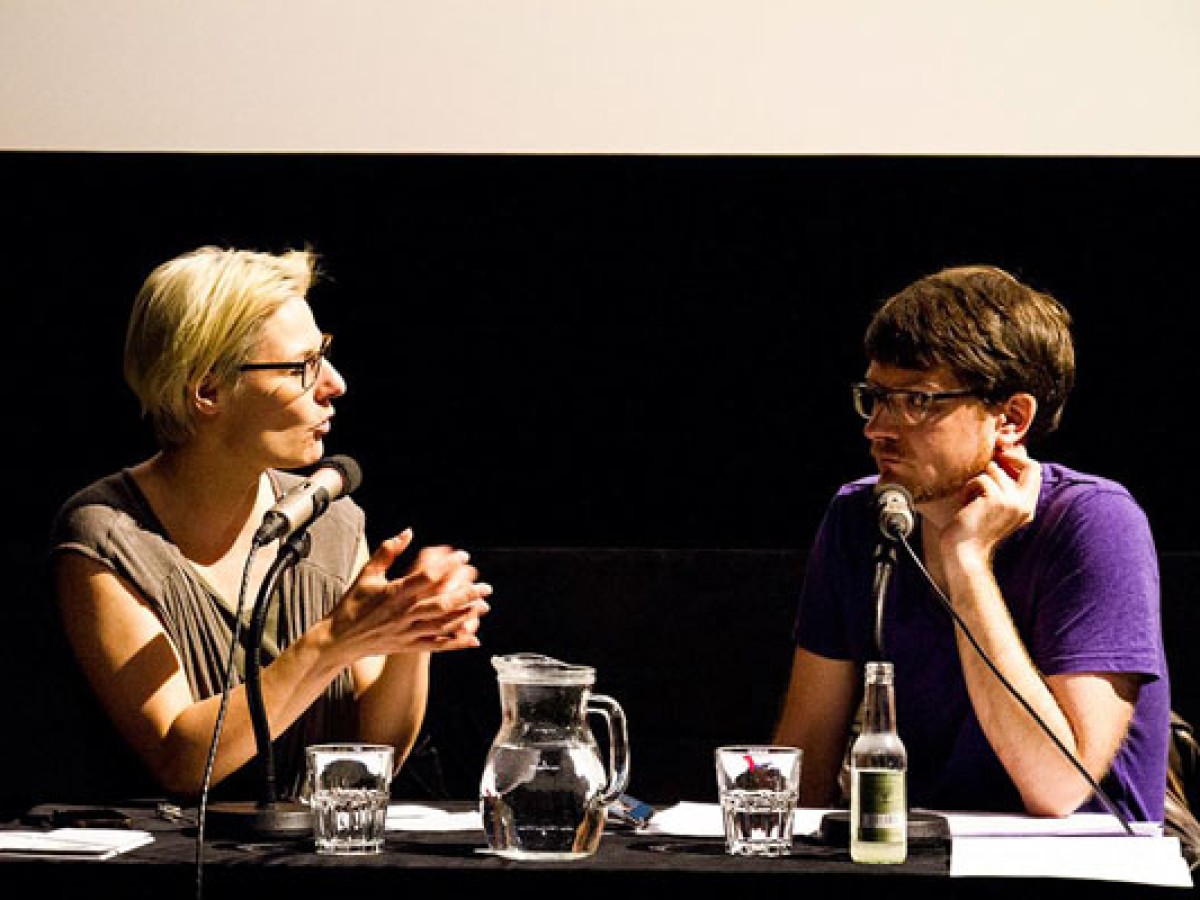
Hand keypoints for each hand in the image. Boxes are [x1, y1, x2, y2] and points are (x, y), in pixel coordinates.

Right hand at [328, 529, 492, 656]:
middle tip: (486, 587)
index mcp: (394, 593)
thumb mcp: (367, 573)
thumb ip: (387, 551)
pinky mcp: (409, 646)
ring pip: (443, 625)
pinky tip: (474, 639)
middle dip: (467, 594)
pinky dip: (456, 643)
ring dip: (466, 616)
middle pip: (442, 604)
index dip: (448, 565)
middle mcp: (403, 614)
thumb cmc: (352, 604)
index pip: (427, 577)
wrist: (339, 640)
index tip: (463, 556)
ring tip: (483, 606)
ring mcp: (407, 632)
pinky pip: (437, 645)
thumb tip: (407, 532)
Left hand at [941, 444, 1040, 564]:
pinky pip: (981, 479)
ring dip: (979, 479)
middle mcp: (1025, 505)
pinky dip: (969, 487)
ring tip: (971, 496)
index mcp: (1027, 508)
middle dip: (1010, 458)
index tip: (1003, 458)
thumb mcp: (996, 509)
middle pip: (1031, 467)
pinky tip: (965, 502)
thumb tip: (1001, 459)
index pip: (1035, 473)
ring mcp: (1012, 502)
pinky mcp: (996, 500)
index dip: (1020, 461)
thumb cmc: (973, 529)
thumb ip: (1005, 489)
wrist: (964, 551)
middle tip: (992, 459)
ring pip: (997, 470)